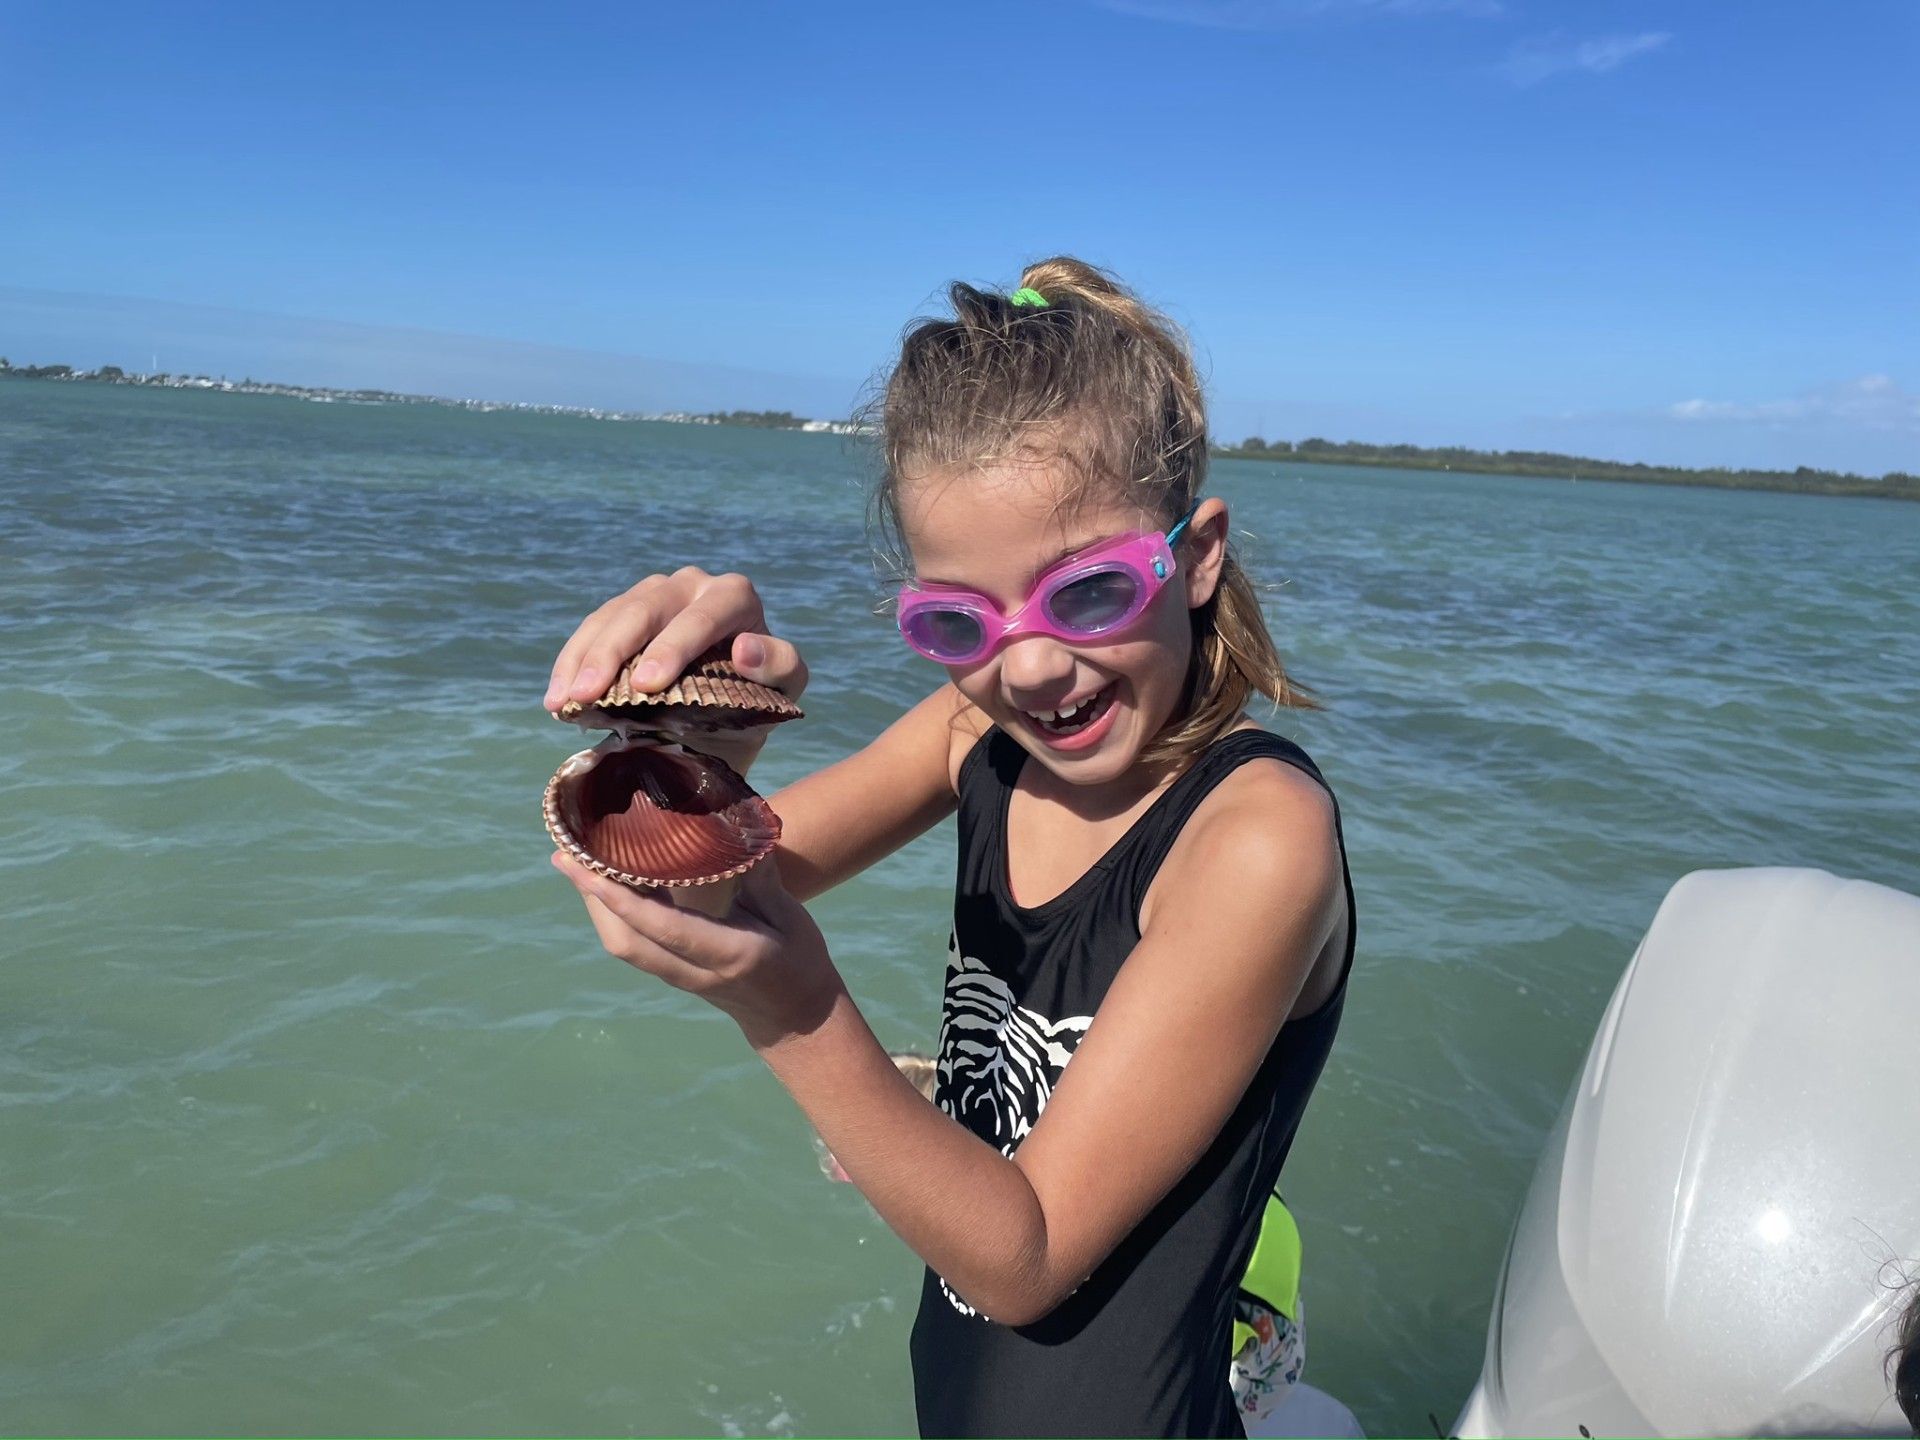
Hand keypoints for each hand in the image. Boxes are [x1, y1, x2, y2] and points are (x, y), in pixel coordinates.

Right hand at [543, 567, 808, 775]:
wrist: (731, 709)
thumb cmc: (762, 695)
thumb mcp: (785, 688)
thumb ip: (779, 665)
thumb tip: (745, 649)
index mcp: (734, 596)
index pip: (704, 616)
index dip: (673, 647)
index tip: (648, 685)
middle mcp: (691, 584)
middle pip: (646, 609)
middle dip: (613, 653)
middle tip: (589, 694)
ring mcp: (652, 593)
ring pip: (611, 617)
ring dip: (583, 660)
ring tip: (564, 701)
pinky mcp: (622, 612)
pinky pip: (591, 630)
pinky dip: (571, 665)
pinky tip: (556, 699)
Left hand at [550, 849, 844, 1050]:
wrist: (795, 1020)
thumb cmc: (800, 962)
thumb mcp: (791, 918)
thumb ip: (762, 880)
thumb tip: (740, 830)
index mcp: (727, 954)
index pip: (664, 927)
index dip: (621, 897)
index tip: (587, 866)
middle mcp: (695, 972)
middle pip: (625, 942)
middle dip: (591, 898)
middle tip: (565, 854)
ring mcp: (680, 978)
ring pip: (622, 946)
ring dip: (594, 904)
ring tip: (575, 861)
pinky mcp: (674, 975)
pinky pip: (632, 944)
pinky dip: (612, 913)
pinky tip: (605, 883)